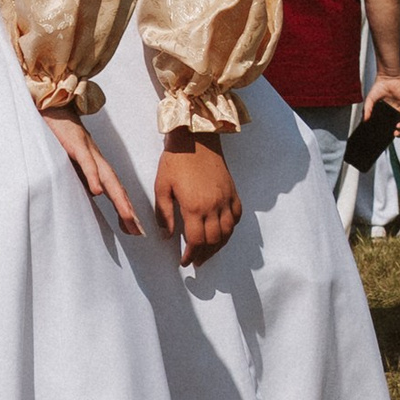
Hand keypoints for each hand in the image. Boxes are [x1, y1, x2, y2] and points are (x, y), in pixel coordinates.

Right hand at [43, 106, 140, 233]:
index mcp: (96, 163)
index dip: (125, 209)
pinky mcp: (75, 143)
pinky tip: (97, 192)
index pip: (115, 189)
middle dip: (129, 210)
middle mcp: (97, 158)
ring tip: (128, 217)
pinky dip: (93, 176)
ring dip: (119, 198)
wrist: (52, 104)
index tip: (135, 229)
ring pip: (107, 177)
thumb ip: (83, 174)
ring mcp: (88, 150)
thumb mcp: (71, 158)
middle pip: (117, 187)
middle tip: (138, 231)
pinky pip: (86, 162)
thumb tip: (95, 193)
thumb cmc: (59, 132)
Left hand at [154, 135, 239, 267]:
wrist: (196, 137)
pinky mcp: (233, 190)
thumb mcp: (162, 186)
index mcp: (194, 207)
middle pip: (213, 240)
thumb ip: (165, 213)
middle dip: (205, 255)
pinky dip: (232, 228)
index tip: (185, 262)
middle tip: (197, 262)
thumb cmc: (175, 160)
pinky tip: (225, 232)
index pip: (196, 241)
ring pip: (228, 231)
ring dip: (219, 246)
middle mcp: (214, 206)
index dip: (191, 255)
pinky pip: (237, 215)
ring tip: (210, 253)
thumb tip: (167, 234)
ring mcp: (226, 198)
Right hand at [362, 65, 399, 134]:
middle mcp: (396, 114)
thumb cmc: (378, 88)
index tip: (386, 136)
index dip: (390, 133)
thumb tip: (364, 120)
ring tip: (398, 127)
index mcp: (388, 115)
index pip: (390, 127)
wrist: (387, 79)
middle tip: (395, 133)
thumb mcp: (370, 101)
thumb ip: (367, 110)